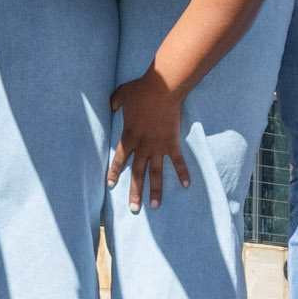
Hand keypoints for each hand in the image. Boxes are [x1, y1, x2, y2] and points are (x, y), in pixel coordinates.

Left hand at [107, 68, 189, 206]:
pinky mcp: (173, 143)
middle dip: (135, 192)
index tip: (110, 186)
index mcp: (129, 136)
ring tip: (155, 206)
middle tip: (134, 210)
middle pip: (137, 173)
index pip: (120, 159)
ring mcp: (159, 146)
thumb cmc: (142, 90)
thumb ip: (115, 103)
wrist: (163, 88)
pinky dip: (183, 173)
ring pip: (156, 173)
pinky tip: (186, 185)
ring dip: (155, 191)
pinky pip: (178, 161)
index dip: (115, 172)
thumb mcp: (121, 94)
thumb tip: (112, 106)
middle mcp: (143, 146)